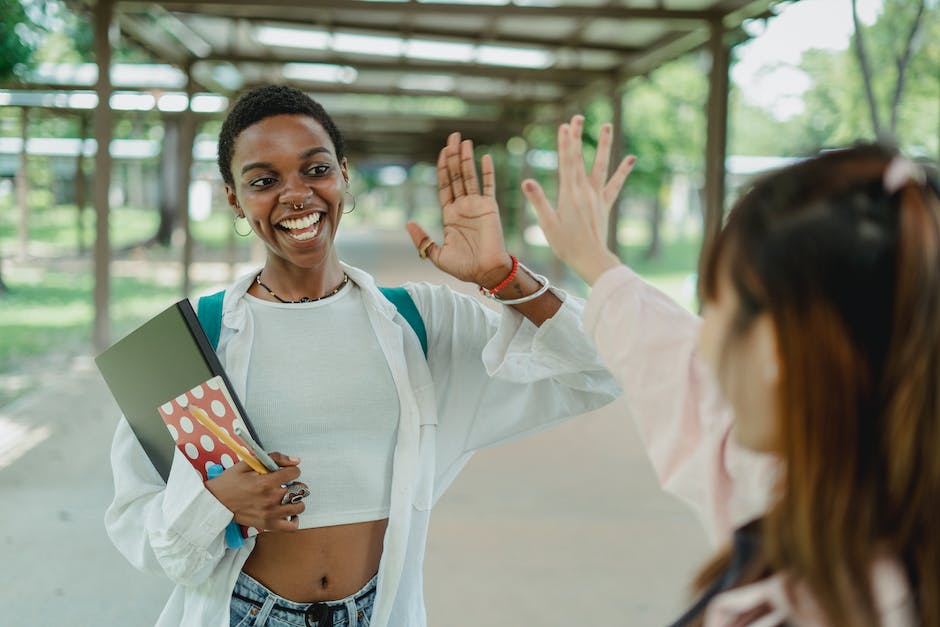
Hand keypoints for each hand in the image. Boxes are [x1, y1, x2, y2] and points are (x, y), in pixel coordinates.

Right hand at [204, 452, 306, 531]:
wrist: (216, 502)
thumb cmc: (230, 482)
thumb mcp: (248, 463)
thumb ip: (274, 458)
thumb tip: (295, 460)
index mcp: (266, 482)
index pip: (294, 473)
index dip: (293, 470)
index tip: (288, 472)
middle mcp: (270, 499)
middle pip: (299, 490)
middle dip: (296, 484)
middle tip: (288, 484)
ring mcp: (270, 514)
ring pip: (298, 507)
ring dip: (297, 500)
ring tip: (289, 497)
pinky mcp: (267, 525)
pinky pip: (291, 527)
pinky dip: (294, 520)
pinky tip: (288, 513)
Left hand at [406, 132, 512, 287]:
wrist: (485, 272)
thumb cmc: (463, 267)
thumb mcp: (436, 254)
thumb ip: (422, 239)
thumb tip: (408, 222)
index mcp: (450, 215)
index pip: (445, 186)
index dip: (443, 168)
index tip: (442, 152)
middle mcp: (463, 207)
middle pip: (456, 176)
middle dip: (453, 156)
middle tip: (452, 137)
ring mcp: (477, 206)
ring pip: (470, 176)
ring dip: (466, 158)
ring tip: (463, 140)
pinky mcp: (490, 208)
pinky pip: (488, 186)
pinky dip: (488, 172)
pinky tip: (485, 157)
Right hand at [522, 115, 635, 284]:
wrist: (591, 259)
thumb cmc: (566, 245)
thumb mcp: (548, 224)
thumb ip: (538, 201)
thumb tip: (527, 181)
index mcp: (569, 194)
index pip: (567, 163)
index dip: (565, 143)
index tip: (564, 125)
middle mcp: (585, 191)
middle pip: (581, 159)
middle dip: (578, 137)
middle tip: (578, 117)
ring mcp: (597, 197)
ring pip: (601, 166)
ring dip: (603, 145)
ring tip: (607, 126)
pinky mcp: (604, 205)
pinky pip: (615, 185)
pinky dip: (623, 171)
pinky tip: (631, 158)